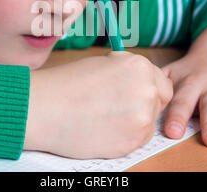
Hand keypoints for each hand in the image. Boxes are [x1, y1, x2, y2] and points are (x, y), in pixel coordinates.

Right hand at [24, 51, 172, 158]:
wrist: (44, 109)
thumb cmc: (67, 84)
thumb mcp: (103, 63)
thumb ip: (128, 72)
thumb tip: (140, 80)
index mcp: (140, 67)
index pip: (162, 81)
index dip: (148, 87)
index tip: (135, 92)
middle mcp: (147, 91)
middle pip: (158, 101)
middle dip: (143, 103)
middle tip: (118, 106)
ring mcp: (142, 118)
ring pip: (149, 121)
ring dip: (134, 120)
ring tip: (105, 116)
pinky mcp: (132, 142)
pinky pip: (138, 139)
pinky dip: (126, 136)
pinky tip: (104, 128)